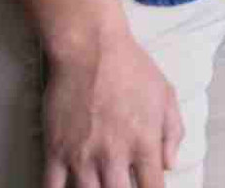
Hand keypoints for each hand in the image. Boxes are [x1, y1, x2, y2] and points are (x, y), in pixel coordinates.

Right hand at [41, 22, 183, 187]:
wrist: (90, 50)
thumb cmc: (133, 69)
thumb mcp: (166, 95)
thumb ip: (172, 132)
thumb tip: (170, 164)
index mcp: (144, 142)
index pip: (152, 187)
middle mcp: (113, 155)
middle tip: (122, 184)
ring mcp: (82, 155)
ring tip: (101, 183)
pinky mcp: (55, 150)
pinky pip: (51, 187)